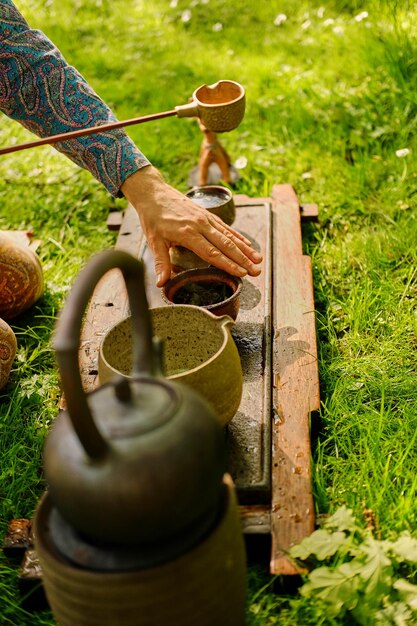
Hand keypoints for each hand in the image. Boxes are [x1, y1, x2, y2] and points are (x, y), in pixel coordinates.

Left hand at [120, 166, 262, 286]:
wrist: (153, 193)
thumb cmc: (153, 218)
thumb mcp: (154, 242)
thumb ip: (161, 263)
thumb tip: (161, 284)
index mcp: (188, 234)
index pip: (212, 253)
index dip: (228, 264)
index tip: (241, 273)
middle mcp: (201, 225)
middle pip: (226, 245)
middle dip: (243, 260)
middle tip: (256, 272)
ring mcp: (206, 219)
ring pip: (230, 236)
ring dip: (245, 249)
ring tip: (259, 260)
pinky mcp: (208, 215)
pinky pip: (226, 228)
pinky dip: (239, 237)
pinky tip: (248, 245)